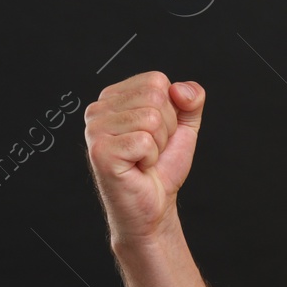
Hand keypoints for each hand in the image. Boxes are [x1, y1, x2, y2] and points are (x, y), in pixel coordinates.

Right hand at [83, 72, 204, 247]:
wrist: (155, 205)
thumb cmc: (162, 167)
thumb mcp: (184, 126)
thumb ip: (191, 100)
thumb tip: (180, 89)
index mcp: (113, 97)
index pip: (156, 80)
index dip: (170, 110)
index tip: (157, 133)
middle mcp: (98, 110)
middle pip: (154, 97)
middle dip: (166, 128)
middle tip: (151, 149)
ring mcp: (95, 130)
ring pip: (151, 119)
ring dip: (159, 145)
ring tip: (144, 159)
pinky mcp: (100, 152)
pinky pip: (145, 141)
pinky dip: (151, 159)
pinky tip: (138, 168)